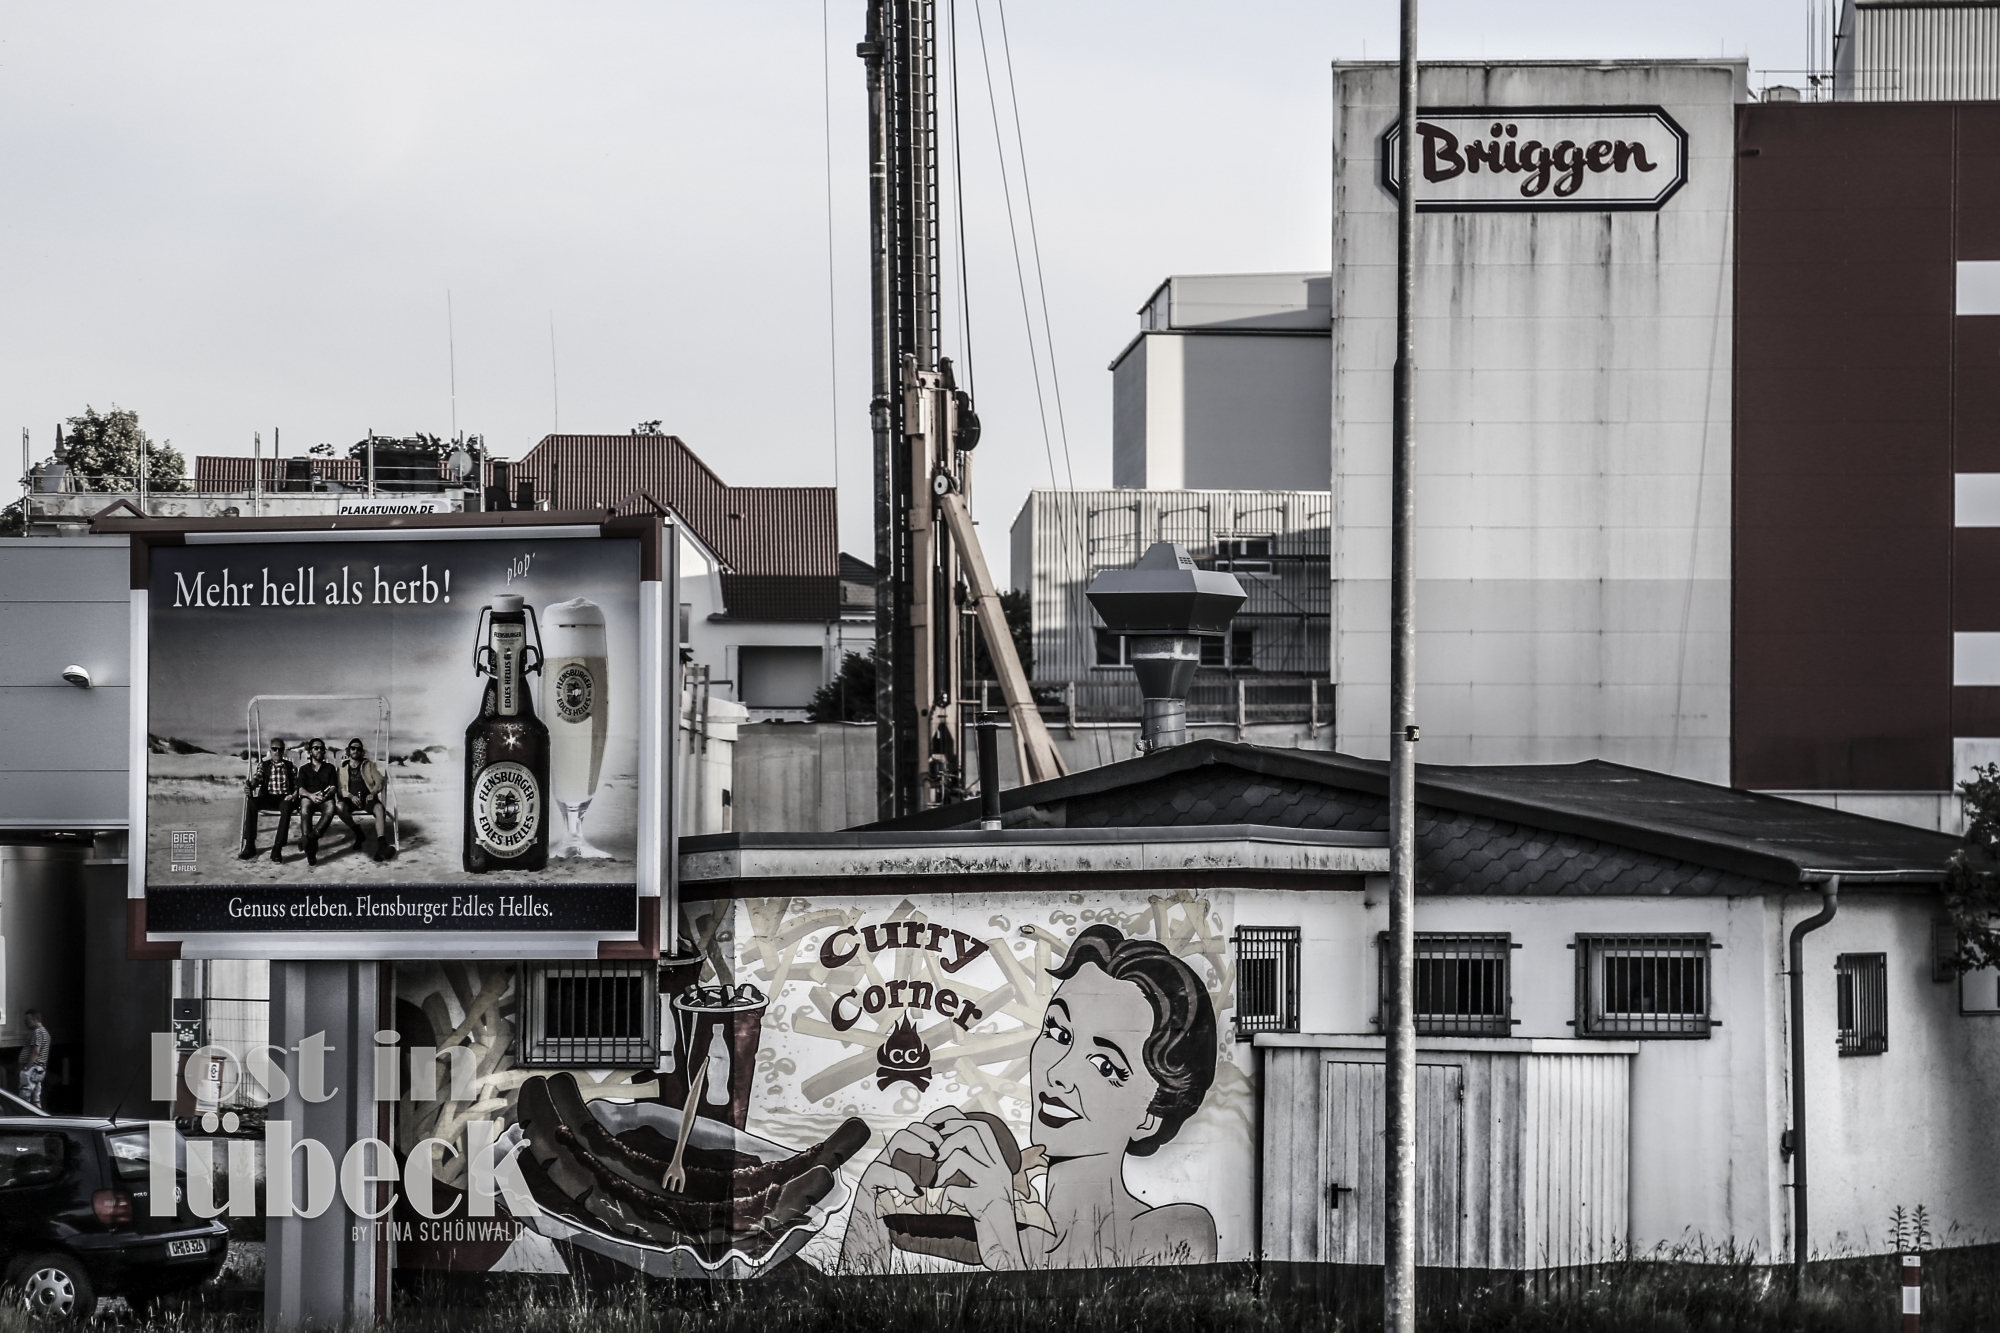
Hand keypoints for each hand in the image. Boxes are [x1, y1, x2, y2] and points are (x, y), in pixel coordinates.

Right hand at [841, 1120, 941, 1272]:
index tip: (950, 1139)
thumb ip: (935, 1188)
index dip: (932, 1131)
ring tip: (931, 1158)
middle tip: (941, 1147)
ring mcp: (876, 1173)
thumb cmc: (898, 1224)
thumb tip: (961, 1180)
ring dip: (914, 1146)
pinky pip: (879, 1172)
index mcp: (902, 1163)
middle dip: (925, 1134)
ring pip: (893, 1146)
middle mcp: (888, 1163)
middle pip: (905, 1133)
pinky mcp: (866, 1188)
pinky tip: (915, 1191)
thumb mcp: (921, 1202)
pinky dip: (899, 1178)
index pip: (915, 1134)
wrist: (870, 1245)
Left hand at [931, 1112, 1025, 1270]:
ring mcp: (993, 1184)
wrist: (1006, 1246)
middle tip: (937, 1155)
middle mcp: (1000, 1168)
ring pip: (960, 1156)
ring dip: (942, 1167)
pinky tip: (944, 1207)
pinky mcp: (984, 1203)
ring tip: (937, 1180)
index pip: (981, 1125)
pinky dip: (944, 1199)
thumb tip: (943, 1148)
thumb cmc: (991, 1216)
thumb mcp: (986, 1184)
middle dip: (947, 1137)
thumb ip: (973, 1166)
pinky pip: (954, 1191)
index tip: (937, 1128)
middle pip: (972, 1131)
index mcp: (1000, 1161)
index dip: (956, 1120)